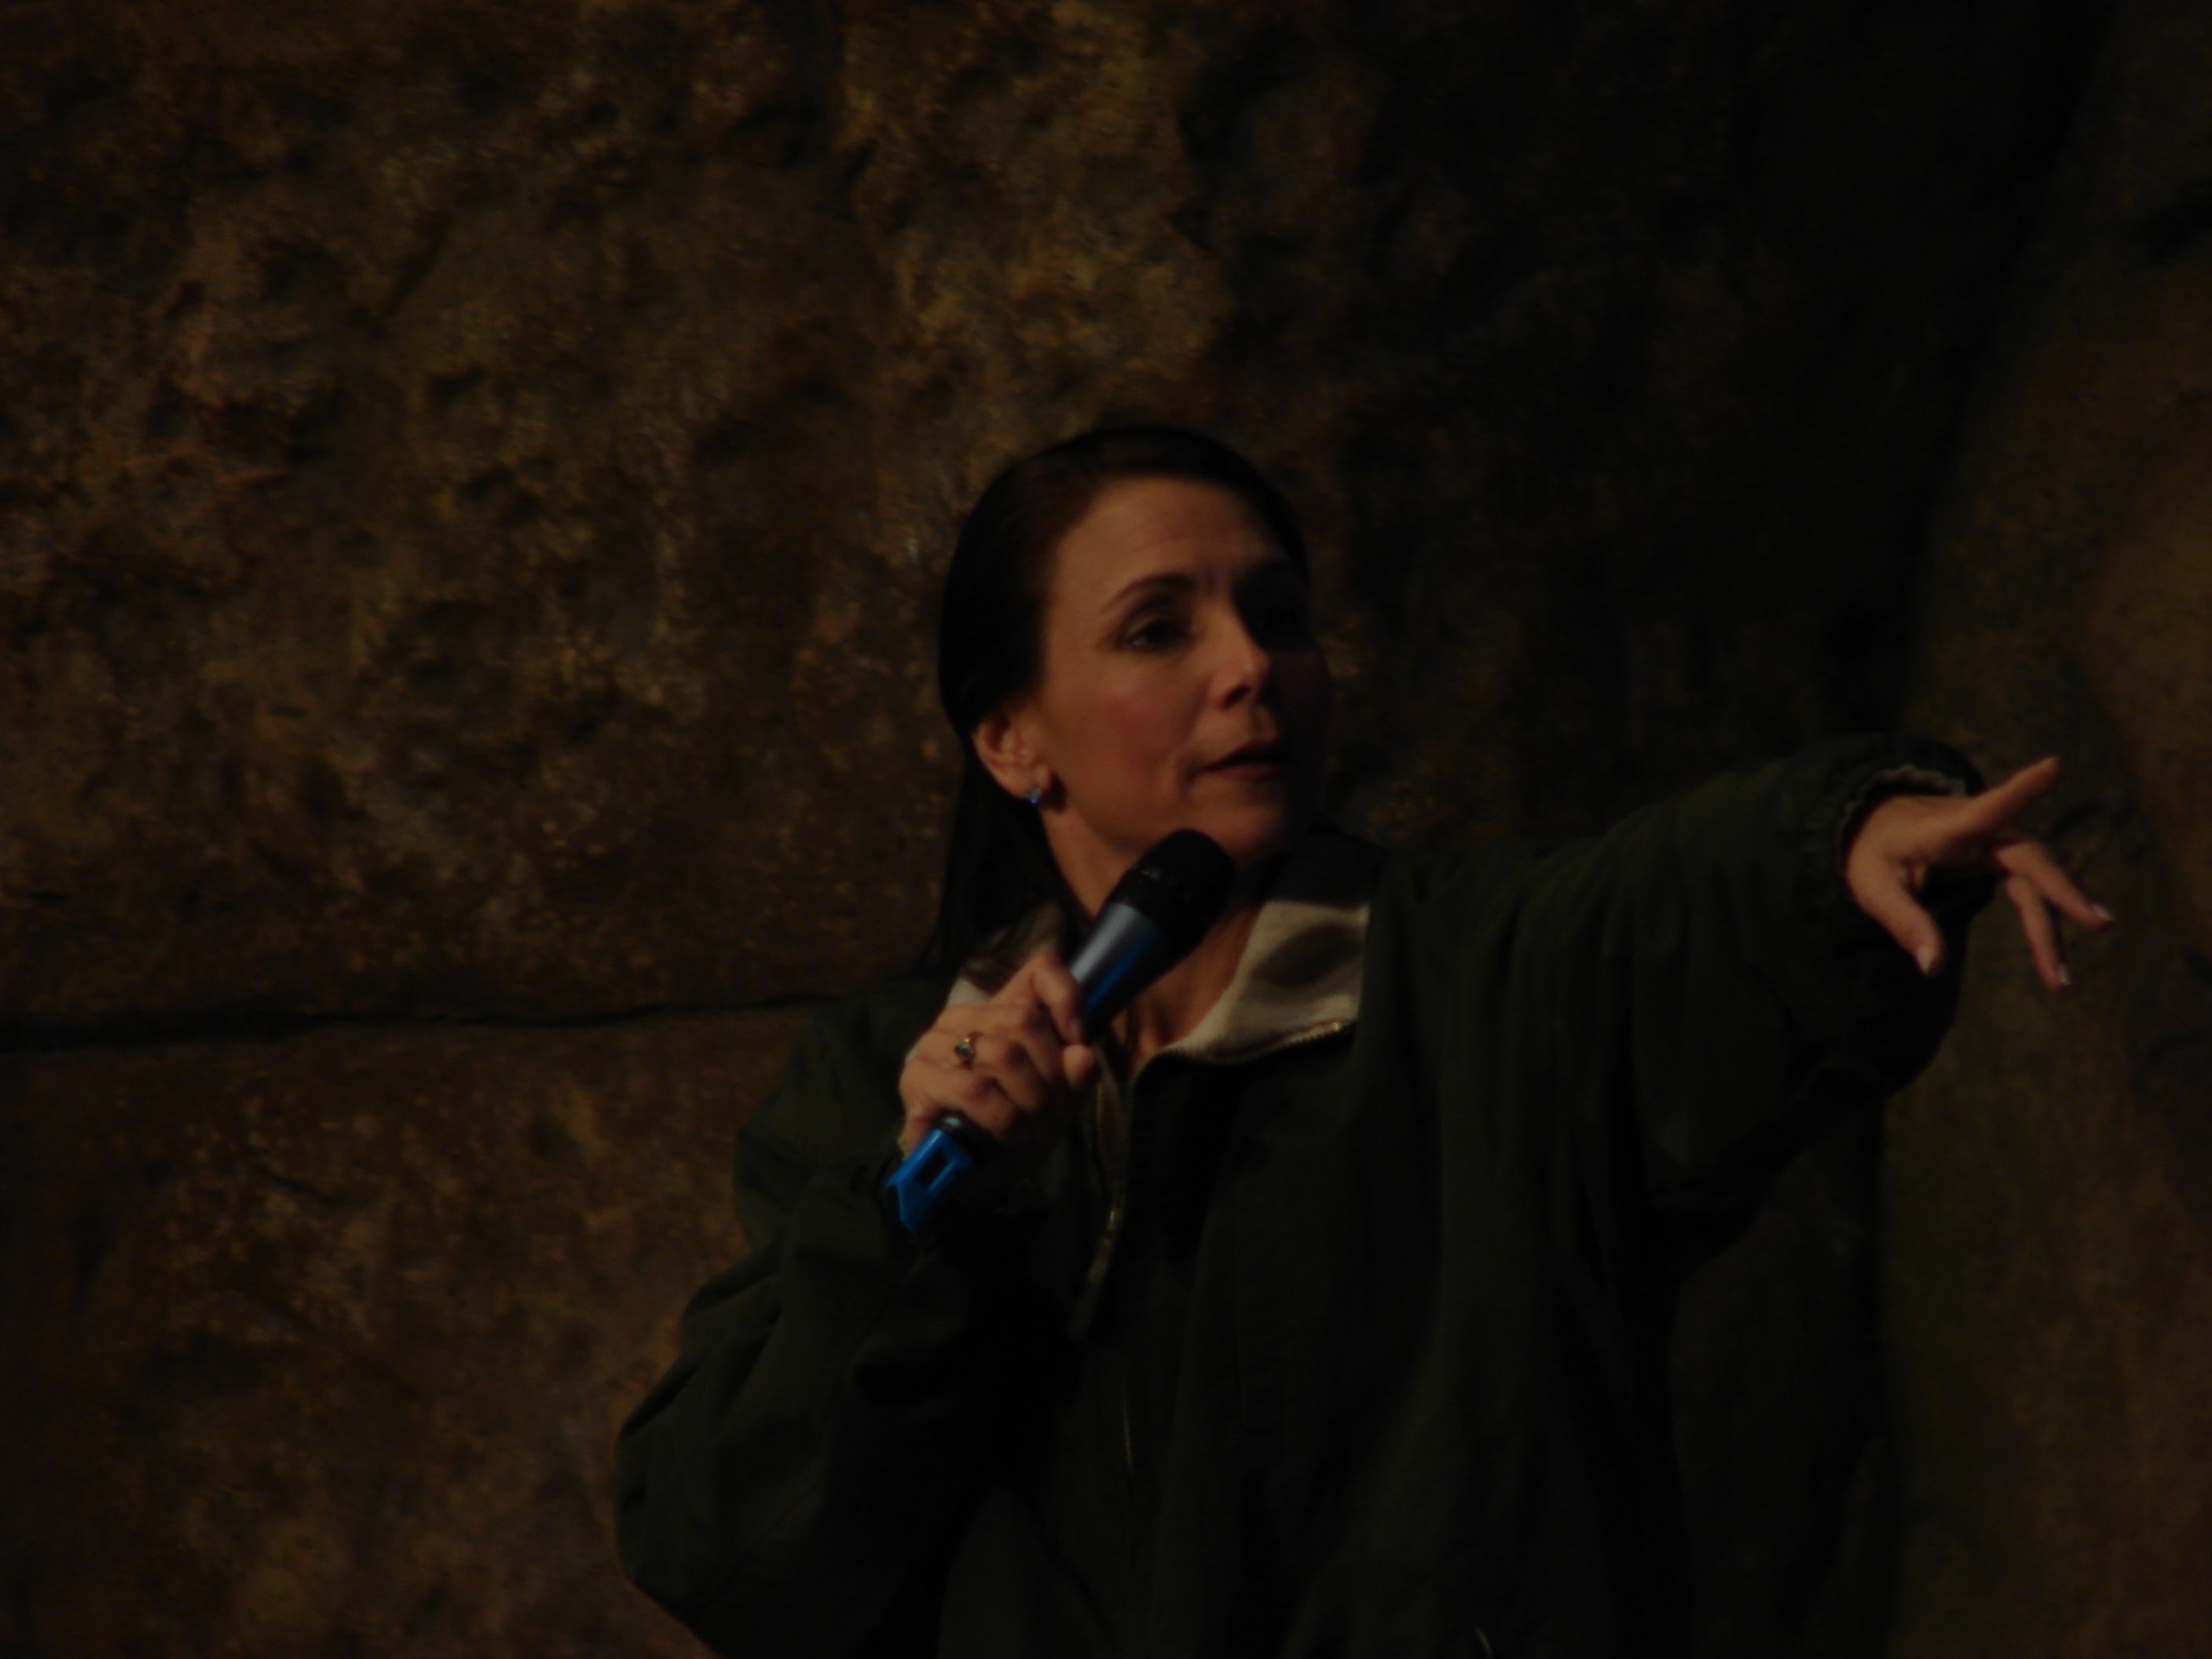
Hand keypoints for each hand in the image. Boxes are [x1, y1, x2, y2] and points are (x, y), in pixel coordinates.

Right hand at [897, 947, 1097, 1162]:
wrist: (969, 1177)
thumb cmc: (1013, 1129)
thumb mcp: (1057, 1102)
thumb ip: (1074, 1077)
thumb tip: (1081, 1056)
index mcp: (1001, 1010)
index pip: (1041, 968)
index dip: (1067, 997)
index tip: (1078, 1040)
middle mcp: (965, 1017)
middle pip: (1024, 1020)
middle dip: (1050, 1075)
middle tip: (1051, 1113)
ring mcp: (935, 1043)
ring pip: (1002, 1052)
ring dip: (1029, 1100)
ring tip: (1031, 1128)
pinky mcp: (918, 1077)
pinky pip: (974, 1088)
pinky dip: (1002, 1116)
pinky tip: (1008, 1134)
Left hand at [1845, 755, 2111, 990]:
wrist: (1876, 828)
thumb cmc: (1874, 854)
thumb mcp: (1874, 890)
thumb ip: (1905, 924)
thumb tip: (1933, 967)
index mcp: (1943, 828)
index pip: (1985, 808)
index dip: (2020, 790)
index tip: (2054, 765)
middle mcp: (1979, 830)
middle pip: (2029, 858)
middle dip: (2063, 892)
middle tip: (2099, 923)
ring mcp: (1995, 842)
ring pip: (2037, 880)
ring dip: (2052, 924)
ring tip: (2060, 979)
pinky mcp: (2001, 857)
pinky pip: (2030, 889)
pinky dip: (2042, 922)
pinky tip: (2052, 958)